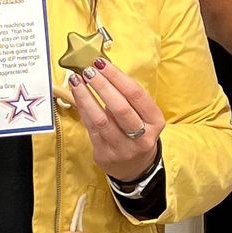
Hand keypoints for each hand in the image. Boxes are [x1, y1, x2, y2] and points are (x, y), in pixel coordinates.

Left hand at [64, 57, 164, 184]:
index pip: (136, 95)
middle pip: (120, 107)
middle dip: (101, 86)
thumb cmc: (138, 133)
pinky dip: (82, 109)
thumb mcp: (143, 116)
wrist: (136, 168)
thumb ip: (127, 96)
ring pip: (101, 119)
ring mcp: (122, 148)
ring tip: (76, 80)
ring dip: (86, 97)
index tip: (102, 64)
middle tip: (88, 70)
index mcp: (155, 122)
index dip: (117, 77)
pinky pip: (90, 128)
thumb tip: (102, 70)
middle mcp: (142, 137)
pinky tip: (77, 96)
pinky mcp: (104, 154)